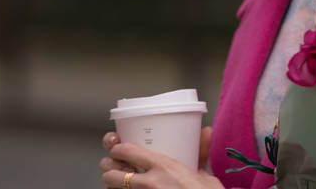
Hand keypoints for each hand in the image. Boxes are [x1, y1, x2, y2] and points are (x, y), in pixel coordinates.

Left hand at [100, 127, 220, 187]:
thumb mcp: (206, 177)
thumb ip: (200, 154)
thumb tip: (205, 132)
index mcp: (163, 167)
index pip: (126, 150)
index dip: (116, 148)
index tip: (118, 148)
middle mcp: (149, 183)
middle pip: (111, 171)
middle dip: (109, 168)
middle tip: (115, 166)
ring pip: (111, 188)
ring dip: (112, 183)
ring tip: (118, 180)